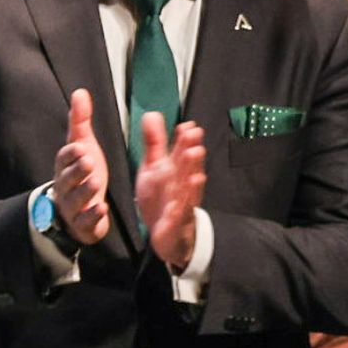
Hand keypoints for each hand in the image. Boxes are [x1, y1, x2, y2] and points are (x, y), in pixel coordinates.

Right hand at [52, 89, 110, 245]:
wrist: (76, 211)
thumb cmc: (80, 174)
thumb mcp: (82, 146)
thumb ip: (80, 121)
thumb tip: (80, 92)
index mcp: (64, 167)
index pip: (63, 159)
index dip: (70, 154)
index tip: (81, 146)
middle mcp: (64, 187)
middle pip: (67, 179)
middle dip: (76, 170)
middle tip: (89, 161)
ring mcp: (71, 207)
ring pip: (75, 199)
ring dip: (85, 191)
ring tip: (96, 183)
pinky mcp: (82, 225)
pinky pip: (84, 222)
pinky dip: (91, 216)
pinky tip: (101, 209)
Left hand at [134, 114, 206, 270]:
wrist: (166, 234)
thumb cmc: (162, 197)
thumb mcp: (154, 166)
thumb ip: (154, 142)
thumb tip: (152, 114)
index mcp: (175, 170)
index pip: (180, 152)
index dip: (184, 140)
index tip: (188, 125)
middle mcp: (181, 185)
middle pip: (186, 168)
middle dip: (190, 153)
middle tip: (194, 137)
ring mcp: (181, 203)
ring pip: (187, 188)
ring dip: (192, 175)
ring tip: (195, 160)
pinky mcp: (176, 221)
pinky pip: (180, 212)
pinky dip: (183, 204)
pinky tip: (183, 198)